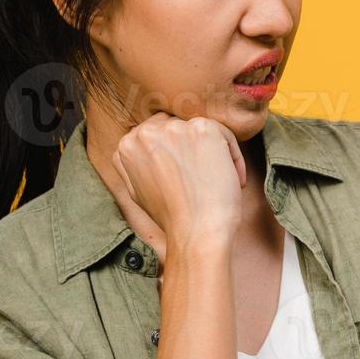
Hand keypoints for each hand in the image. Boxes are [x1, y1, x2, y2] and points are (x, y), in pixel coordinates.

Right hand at [109, 111, 246, 264]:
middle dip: (191, 149)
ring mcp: (174, 129)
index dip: (175, 153)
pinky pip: (224, 134)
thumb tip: (148, 151)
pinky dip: (233, 156)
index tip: (188, 173)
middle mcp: (146, 131)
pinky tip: (233, 178)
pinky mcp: (202, 129)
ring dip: (212, 152)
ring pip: (200, 129)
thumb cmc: (172, 217)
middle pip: (176, 127)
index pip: (154, 133)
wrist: (196, 231)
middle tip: (204, 176)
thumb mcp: (137, 190)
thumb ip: (137, 164)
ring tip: (217, 180)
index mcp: (127, 145)